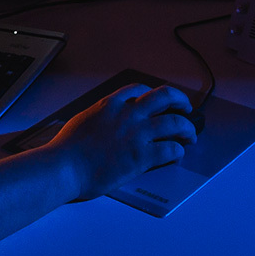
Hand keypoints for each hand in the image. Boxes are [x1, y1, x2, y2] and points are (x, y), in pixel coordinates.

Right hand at [47, 84, 196, 200]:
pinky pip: (170, 149)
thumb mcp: (84, 119)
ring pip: (175, 123)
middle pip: (165, 97)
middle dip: (180, 101)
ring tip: (190, 135)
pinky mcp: (141, 156)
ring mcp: (137, 134)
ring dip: (187, 128)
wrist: (64, 167)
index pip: (140, 89)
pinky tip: (178, 154)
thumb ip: (100, 116)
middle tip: (186, 109)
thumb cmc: (67, 149)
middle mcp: (128, 114)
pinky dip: (178, 151)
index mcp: (112, 104)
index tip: (160, 100)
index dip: (154, 94)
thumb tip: (105, 121)